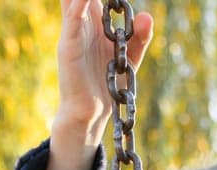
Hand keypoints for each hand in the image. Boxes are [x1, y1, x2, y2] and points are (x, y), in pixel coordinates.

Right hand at [52, 0, 155, 139]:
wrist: (91, 112)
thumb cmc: (108, 81)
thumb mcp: (130, 55)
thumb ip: (141, 36)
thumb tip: (148, 15)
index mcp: (94, 22)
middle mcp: (81, 24)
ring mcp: (72, 35)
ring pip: (74, 2)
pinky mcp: (68, 49)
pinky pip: (72, 22)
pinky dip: (77, 7)